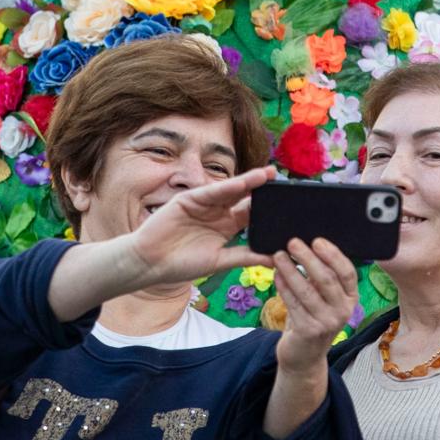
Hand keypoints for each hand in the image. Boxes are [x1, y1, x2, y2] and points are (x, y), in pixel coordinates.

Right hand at [125, 166, 276, 287]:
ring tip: (268, 175)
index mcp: (226, 228)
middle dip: (262, 191)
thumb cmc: (182, 264)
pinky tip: (242, 183)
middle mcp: (217, 213)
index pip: (251, 215)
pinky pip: (211, 192)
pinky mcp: (189, 198)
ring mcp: (204, 204)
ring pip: (230, 191)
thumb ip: (245, 256)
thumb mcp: (219, 261)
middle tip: (284, 182)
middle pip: (244, 199)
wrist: (151, 263)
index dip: (268, 209)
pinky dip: (226, 187)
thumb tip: (274, 259)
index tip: (289, 206)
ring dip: (249, 183)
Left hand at [273, 237, 358, 376]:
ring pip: (307, 290)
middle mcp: (343, 311)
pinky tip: (276, 274)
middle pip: (327, 279)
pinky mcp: (309, 331)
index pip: (347, 273)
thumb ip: (321, 274)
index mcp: (351, 298)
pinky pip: (293, 304)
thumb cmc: (313, 315)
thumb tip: (306, 243)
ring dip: (290, 270)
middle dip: (308, 258)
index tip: (317, 240)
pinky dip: (283, 286)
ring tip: (278, 255)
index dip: (333, 255)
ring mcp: (327, 323)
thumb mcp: (324, 296)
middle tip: (292, 242)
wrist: (304, 354)